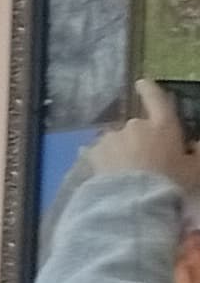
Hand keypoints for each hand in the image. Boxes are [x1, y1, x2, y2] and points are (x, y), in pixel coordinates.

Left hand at [85, 82, 199, 189]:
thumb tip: (195, 145)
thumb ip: (197, 154)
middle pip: (137, 128)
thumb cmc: (170, 181)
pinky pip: (99, 153)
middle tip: (144, 163)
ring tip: (126, 174)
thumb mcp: (195, 169)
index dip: (149, 90)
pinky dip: (103, 161)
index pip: (157, 100)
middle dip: (139, 141)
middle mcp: (136, 126)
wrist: (134, 199)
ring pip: (117, 141)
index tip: (142, 82)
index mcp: (163, 126)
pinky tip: (108, 176)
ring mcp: (113, 138)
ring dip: (120, 151)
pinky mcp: (94, 152)